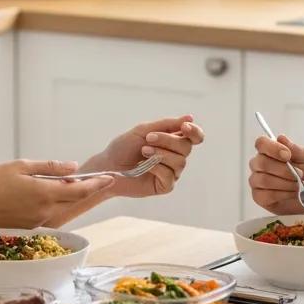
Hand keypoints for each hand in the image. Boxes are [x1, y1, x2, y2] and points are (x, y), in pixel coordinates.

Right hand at [0, 160, 114, 228]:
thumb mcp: (20, 166)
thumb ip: (49, 168)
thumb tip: (73, 167)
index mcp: (44, 194)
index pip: (79, 190)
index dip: (97, 184)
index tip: (110, 177)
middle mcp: (44, 211)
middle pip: (74, 200)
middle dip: (89, 189)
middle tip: (100, 178)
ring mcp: (37, 221)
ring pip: (62, 207)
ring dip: (71, 196)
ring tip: (76, 182)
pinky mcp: (29, 226)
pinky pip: (50, 213)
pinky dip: (56, 202)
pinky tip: (52, 192)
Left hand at [84, 116, 204, 197]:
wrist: (108, 165)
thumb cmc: (124, 147)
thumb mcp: (144, 130)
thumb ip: (167, 124)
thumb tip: (190, 117)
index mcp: (173, 141)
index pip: (195, 137)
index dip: (194, 131)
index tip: (184, 126)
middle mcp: (175, 156)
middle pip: (187, 147)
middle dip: (168, 140)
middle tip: (148, 138)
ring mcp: (171, 172)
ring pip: (180, 161)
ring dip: (160, 154)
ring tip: (143, 151)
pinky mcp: (165, 186)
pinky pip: (170, 175)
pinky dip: (157, 168)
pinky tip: (144, 166)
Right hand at [248, 134, 303, 215]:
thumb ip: (295, 149)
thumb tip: (281, 138)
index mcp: (268, 151)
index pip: (261, 143)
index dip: (273, 148)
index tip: (288, 155)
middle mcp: (258, 164)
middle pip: (262, 162)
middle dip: (284, 170)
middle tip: (299, 175)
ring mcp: (256, 181)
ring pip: (264, 179)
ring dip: (285, 183)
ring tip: (298, 186)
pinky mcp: (258, 197)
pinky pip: (266, 195)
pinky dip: (282, 194)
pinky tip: (291, 193)